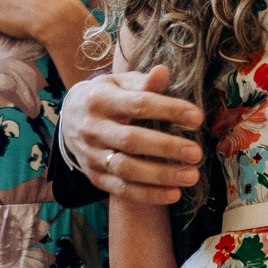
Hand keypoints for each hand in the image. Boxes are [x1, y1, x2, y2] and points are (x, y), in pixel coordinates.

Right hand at [62, 67, 201, 204]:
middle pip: (131, 140)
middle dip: (166, 147)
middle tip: (196, 153)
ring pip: (126, 169)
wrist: (71, 118)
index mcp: (100, 99)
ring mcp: (91, 155)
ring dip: (161, 175)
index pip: (139, 104)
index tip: (197, 117)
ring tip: (191, 175)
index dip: (169, 110)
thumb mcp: (120, 83)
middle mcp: (92, 128)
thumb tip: (163, 72)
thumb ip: (144, 82)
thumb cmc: (107, 97)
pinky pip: (121, 189)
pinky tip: (174, 193)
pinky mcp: (94, 176)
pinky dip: (148, 195)